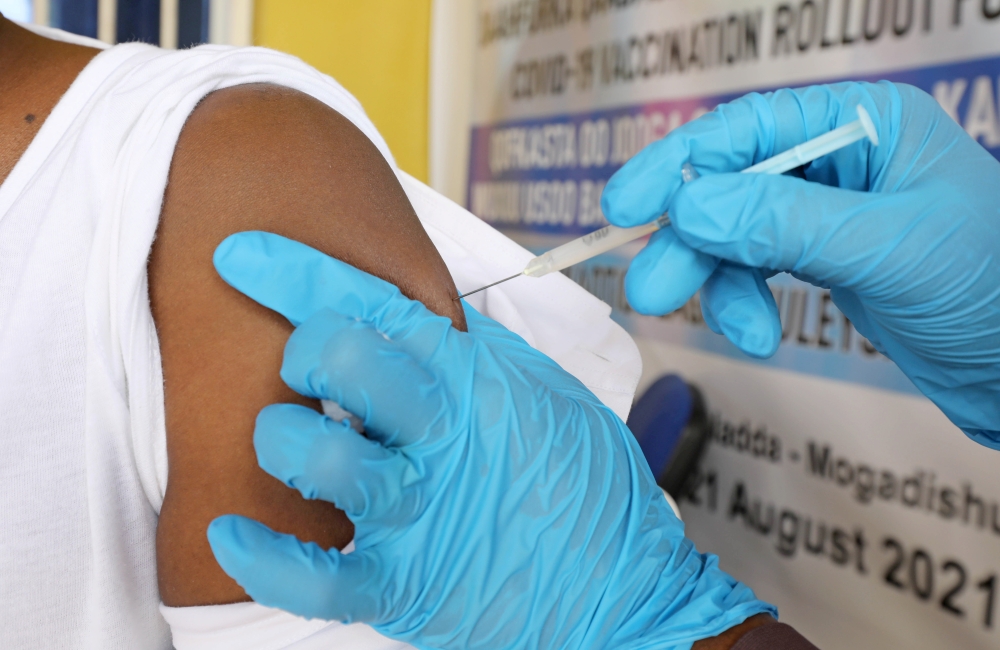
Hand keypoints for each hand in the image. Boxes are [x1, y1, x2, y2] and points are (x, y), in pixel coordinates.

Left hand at [204, 232, 772, 648]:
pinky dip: (262, 557)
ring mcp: (421, 513)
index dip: (301, 274)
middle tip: (306, 364)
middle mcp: (444, 438)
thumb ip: (471, 359)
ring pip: (319, 455)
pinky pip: (315, 578)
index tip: (243, 253)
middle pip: (342, 359)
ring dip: (283, 440)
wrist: (625, 589)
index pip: (379, 306)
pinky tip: (230, 531)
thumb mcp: (541, 395)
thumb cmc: (586, 486)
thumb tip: (405, 319)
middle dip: (303, 349)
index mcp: (478, 381)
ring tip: (289, 443)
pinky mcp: (406, 587)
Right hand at [602, 81, 999, 445]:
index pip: (749, 129)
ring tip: (734, 331)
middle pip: (730, 187)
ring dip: (719, 285)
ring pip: (734, 236)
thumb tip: (688, 209)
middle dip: (691, 242)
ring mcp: (825, 211)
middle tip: (648, 289)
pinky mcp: (820, 258)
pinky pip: (753, 271)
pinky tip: (757, 334)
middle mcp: (838, 160)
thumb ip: (783, 225)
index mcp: (864, 124)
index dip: (680, 164)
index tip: (626, 204)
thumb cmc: (994, 288)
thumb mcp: (885, 247)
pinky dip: (744, 304)